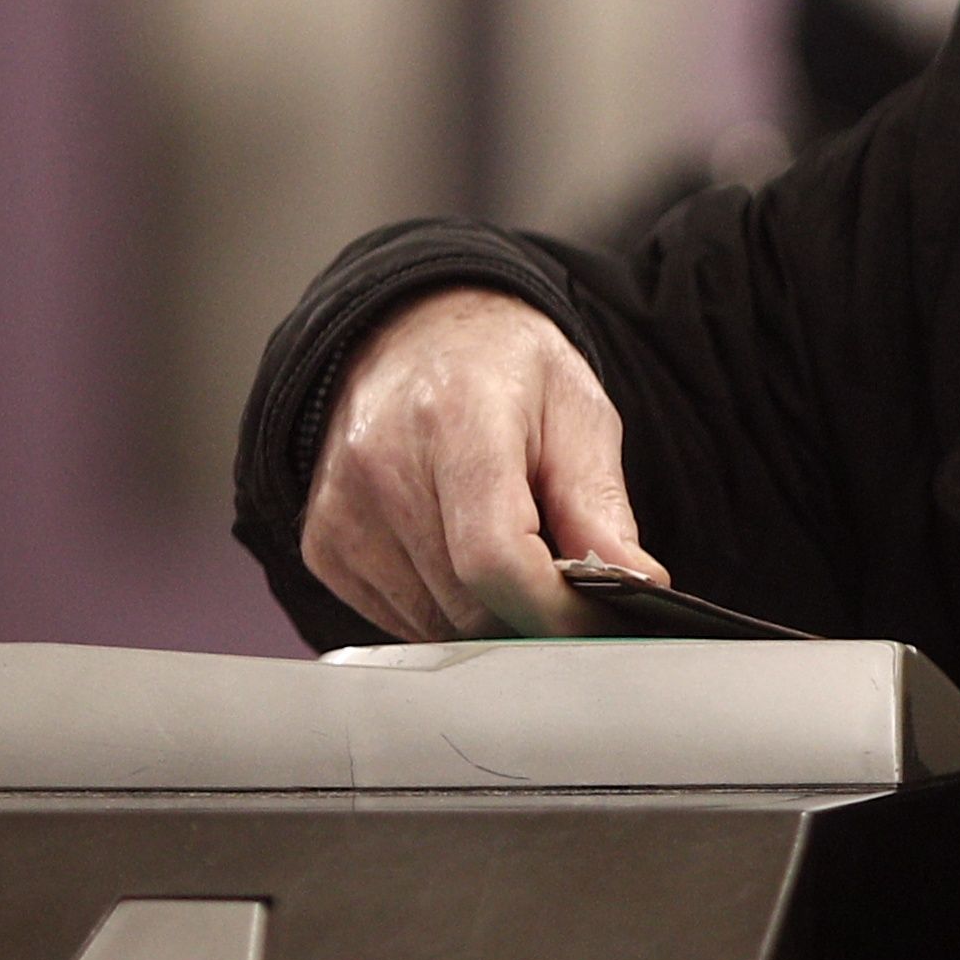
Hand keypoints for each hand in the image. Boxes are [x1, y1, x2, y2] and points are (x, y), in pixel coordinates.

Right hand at [298, 288, 660, 640]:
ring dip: (491, 615)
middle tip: (570, 586)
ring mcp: (342, 510)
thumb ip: (600, 504)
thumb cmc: (503, 369)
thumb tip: (636, 585)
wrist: (415, 335)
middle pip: (468, 601)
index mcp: (454, 418)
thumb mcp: (577, 411)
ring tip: (515, 555)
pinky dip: (447, 611)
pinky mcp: (323, 546)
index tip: (596, 619)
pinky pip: (400, 620)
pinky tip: (463, 560)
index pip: (494, 557)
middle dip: (532, 614)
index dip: (552, 607)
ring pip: (436, 624)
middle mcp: (381, 465)